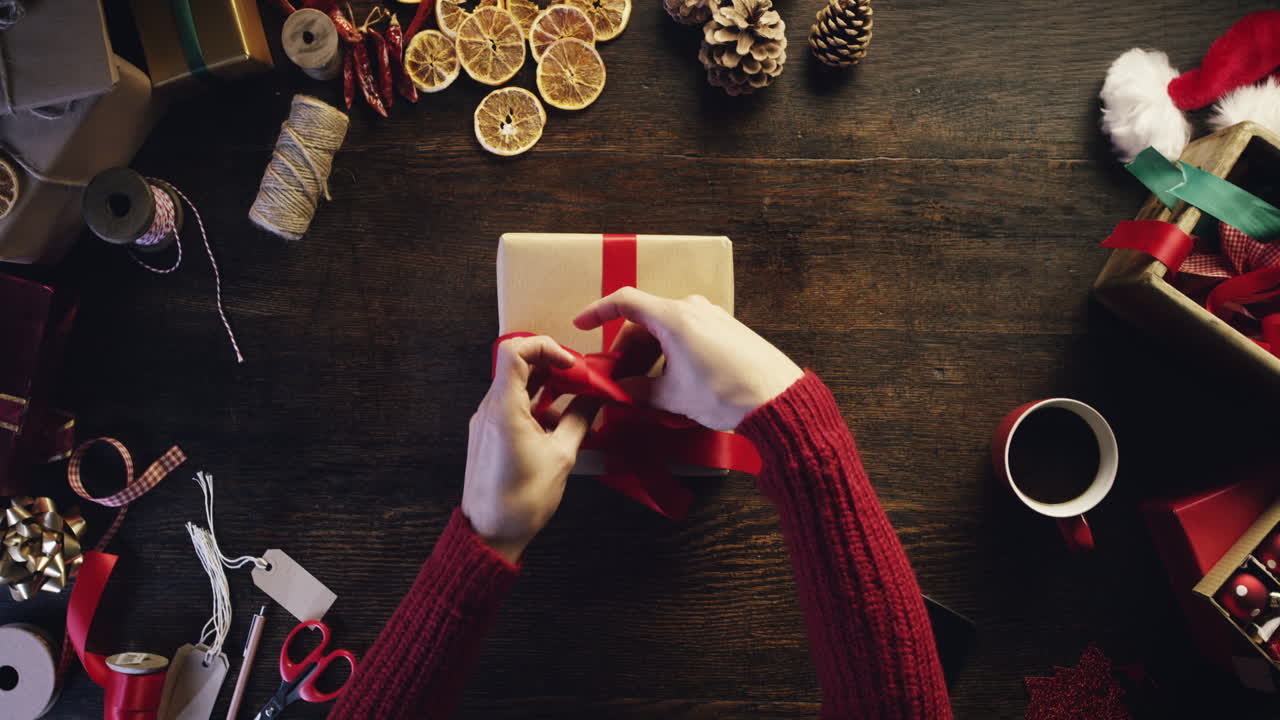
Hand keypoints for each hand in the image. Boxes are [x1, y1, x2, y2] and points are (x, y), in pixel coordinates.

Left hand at [463, 335, 597, 562]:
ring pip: (516, 387)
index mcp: (504, 408)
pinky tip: (560, 422)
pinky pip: (512, 407)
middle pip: (517, 365)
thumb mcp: (562, 456)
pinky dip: (536, 405)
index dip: (545, 346)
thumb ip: (580, 420)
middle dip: (552, 366)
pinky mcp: (489, 436)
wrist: (489, 534)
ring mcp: (486, 422)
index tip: (569, 363)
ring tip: (576, 399)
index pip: (515, 350)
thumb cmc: (521, 501)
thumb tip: (594, 400)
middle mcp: (489, 409)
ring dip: (546, 387)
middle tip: (580, 379)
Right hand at [573, 288, 802, 430]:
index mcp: (674, 317)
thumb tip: (624, 390)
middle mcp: (693, 309)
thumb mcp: (673, 396)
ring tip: (645, 387)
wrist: (777, 398)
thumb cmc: (728, 391)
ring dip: (650, 355)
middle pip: (645, 321)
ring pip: (667, 330)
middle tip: (616, 377)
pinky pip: (688, 336)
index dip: (598, 311)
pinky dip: (671, 354)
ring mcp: (712, 318)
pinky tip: (671, 382)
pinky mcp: (726, 331)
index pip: (625, 302)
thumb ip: (641, 390)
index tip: (582, 324)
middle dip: (626, 349)